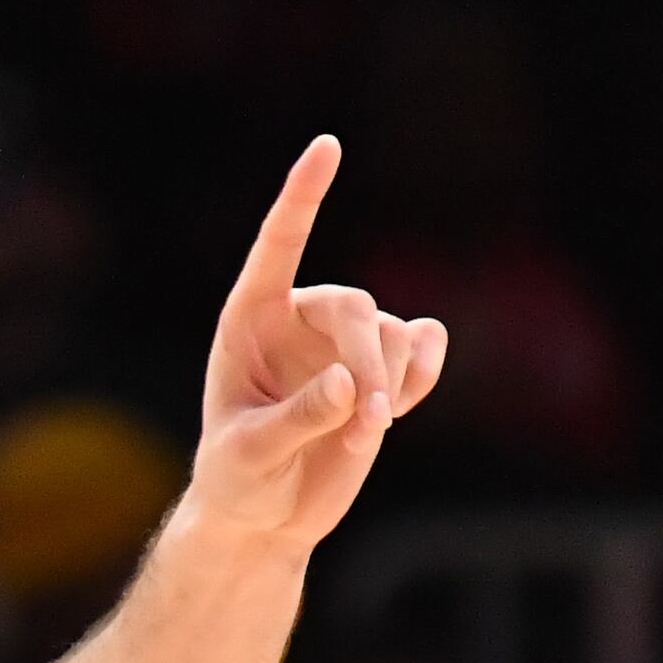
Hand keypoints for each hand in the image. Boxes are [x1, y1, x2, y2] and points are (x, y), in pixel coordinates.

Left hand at [187, 136, 444, 556]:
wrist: (265, 515)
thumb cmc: (238, 479)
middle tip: (370, 422)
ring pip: (393, 333)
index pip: (278, 244)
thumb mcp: (249, 456)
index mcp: (249, 318)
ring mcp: (344, 341)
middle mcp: (299, 318)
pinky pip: (424, 348)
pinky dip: (421, 378)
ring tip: (363, 435)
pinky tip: (398, 410)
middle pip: (356, 309)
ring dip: (392, 385)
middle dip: (370, 365)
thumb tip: (351, 384)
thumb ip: (295, 419)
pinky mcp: (382, 369)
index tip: (327, 147)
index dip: (303, 196)